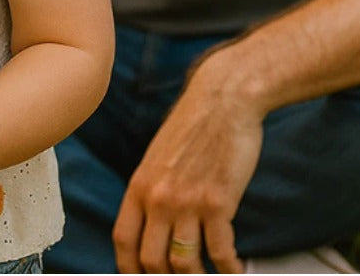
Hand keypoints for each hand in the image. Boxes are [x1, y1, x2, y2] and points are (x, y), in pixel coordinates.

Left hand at [112, 63, 262, 273]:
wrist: (221, 100)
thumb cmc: (192, 128)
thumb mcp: (158, 158)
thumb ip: (152, 190)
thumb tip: (152, 224)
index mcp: (139, 186)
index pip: (123, 240)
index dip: (129, 269)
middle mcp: (158, 198)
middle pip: (151, 261)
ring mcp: (187, 202)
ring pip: (184, 266)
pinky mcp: (218, 203)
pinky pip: (221, 254)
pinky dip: (230, 270)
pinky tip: (236, 271)